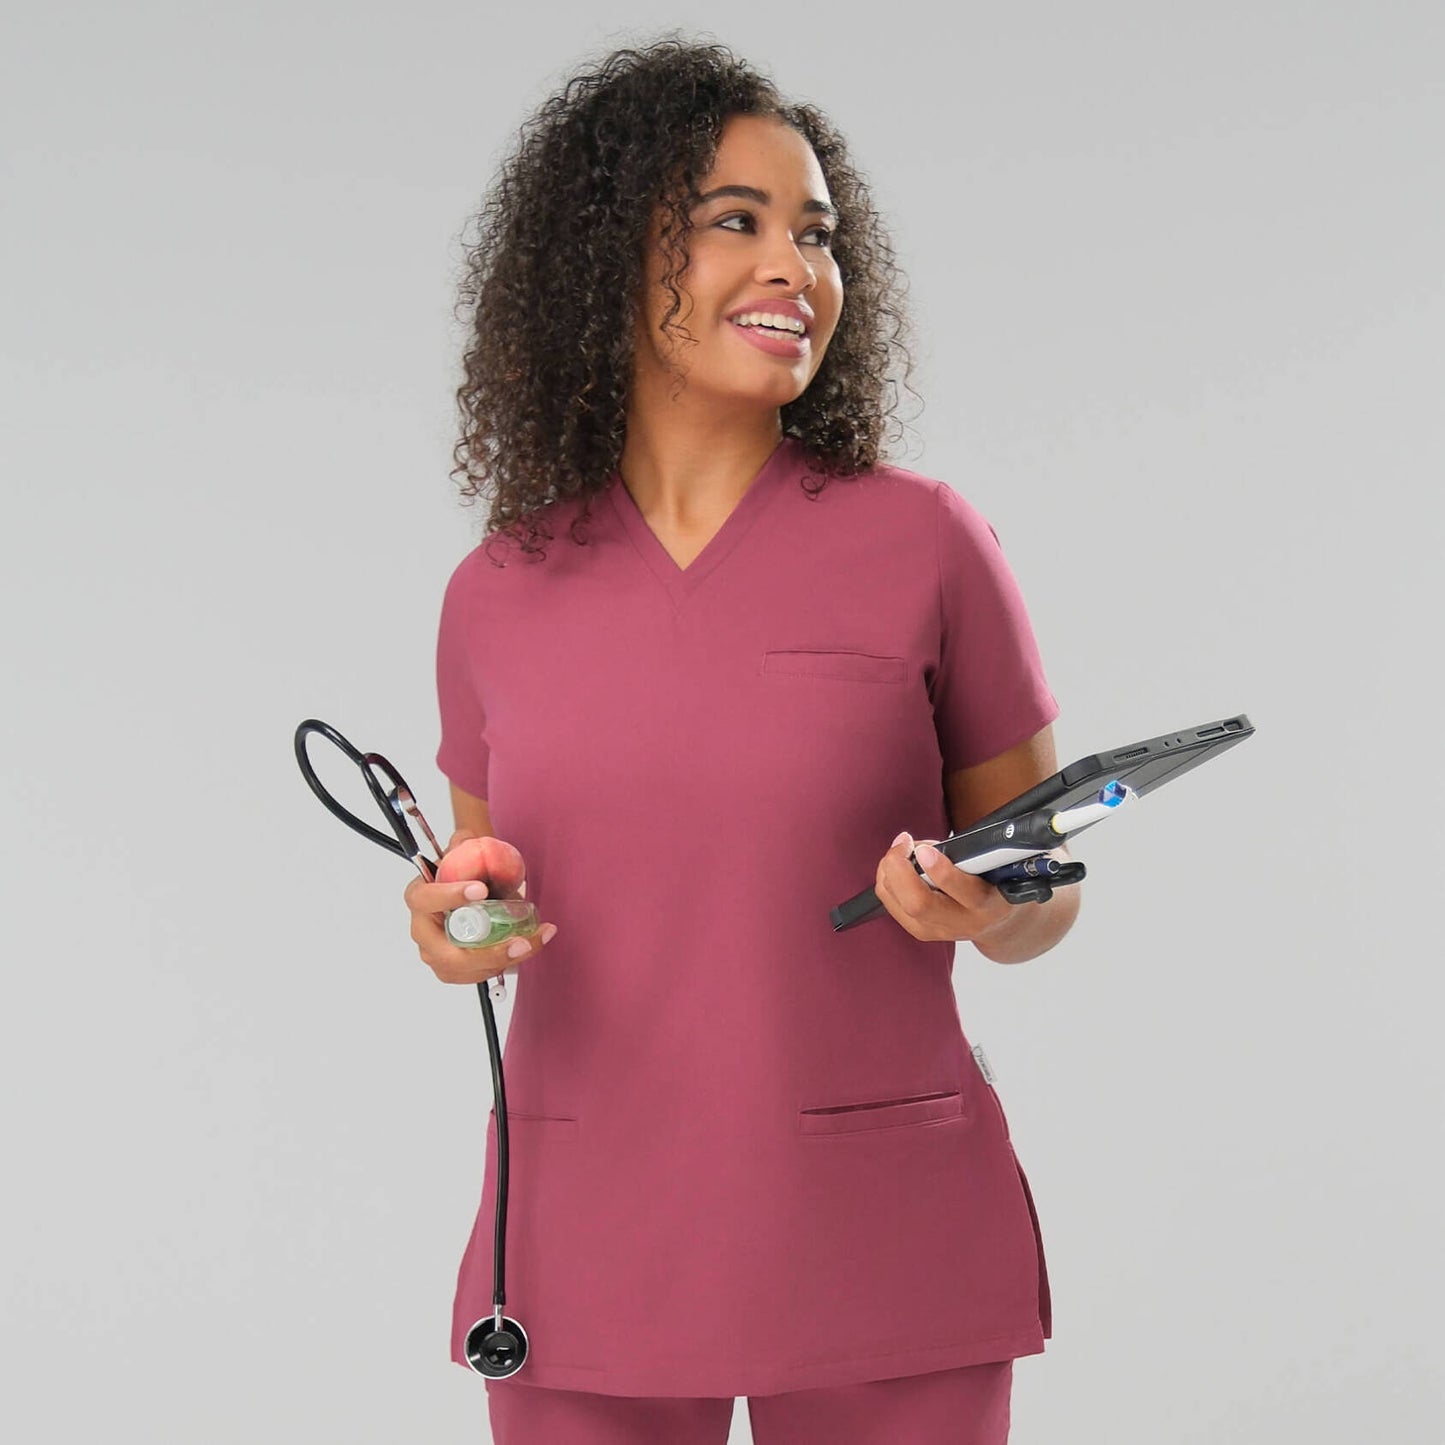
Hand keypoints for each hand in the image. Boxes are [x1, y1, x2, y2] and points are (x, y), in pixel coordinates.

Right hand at [403, 830, 556, 983]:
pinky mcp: (456, 970)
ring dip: (504, 961)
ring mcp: (437, 955)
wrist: (475, 888)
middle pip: (448, 954)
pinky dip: (508, 963)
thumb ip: (463, 843)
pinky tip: (530, 945)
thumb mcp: (464, 850)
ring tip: (534, 941)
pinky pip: (480, 974)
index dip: (450, 896)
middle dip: (487, 953)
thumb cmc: (465, 872)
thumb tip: (466, 840)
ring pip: (467, 969)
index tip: (480, 890)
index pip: (425, 899)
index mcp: (419, 897)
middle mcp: (423, 932)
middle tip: (519, 942)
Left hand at [873, 832, 1013, 943]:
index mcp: (989, 904)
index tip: (926, 851)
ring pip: (900, 905)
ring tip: (901, 850)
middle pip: (919, 904)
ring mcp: (939, 931)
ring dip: (891, 870)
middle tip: (903, 844)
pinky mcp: (921, 932)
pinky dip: (887, 880)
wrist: (997, 922)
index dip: (941, 870)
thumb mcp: (995, 866)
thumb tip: (929, 845)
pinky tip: (896, 866)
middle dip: (901, 870)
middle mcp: (963, 922)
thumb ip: (967, 853)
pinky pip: (891, 905)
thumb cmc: (994, 885)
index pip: (966, 892)